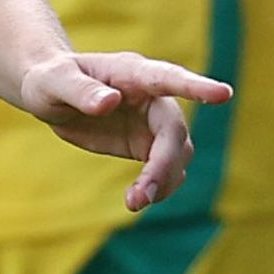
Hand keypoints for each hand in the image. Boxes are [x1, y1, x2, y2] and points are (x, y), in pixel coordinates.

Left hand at [20, 51, 233, 212]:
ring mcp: (152, 123)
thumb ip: (80, 91)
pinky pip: (165, 169)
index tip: (224, 94)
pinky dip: (158, 187)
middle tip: (143, 193)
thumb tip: (109, 102)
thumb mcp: (53, 81)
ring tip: (135, 201)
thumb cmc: (50, 78)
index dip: (197, 86)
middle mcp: (151, 97)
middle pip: (174, 131)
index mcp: (132, 72)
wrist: (51, 94)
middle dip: (164, 163)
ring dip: (163, 181)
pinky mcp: (146, 145)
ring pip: (177, 154)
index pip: (169, 78)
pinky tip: (136, 199)